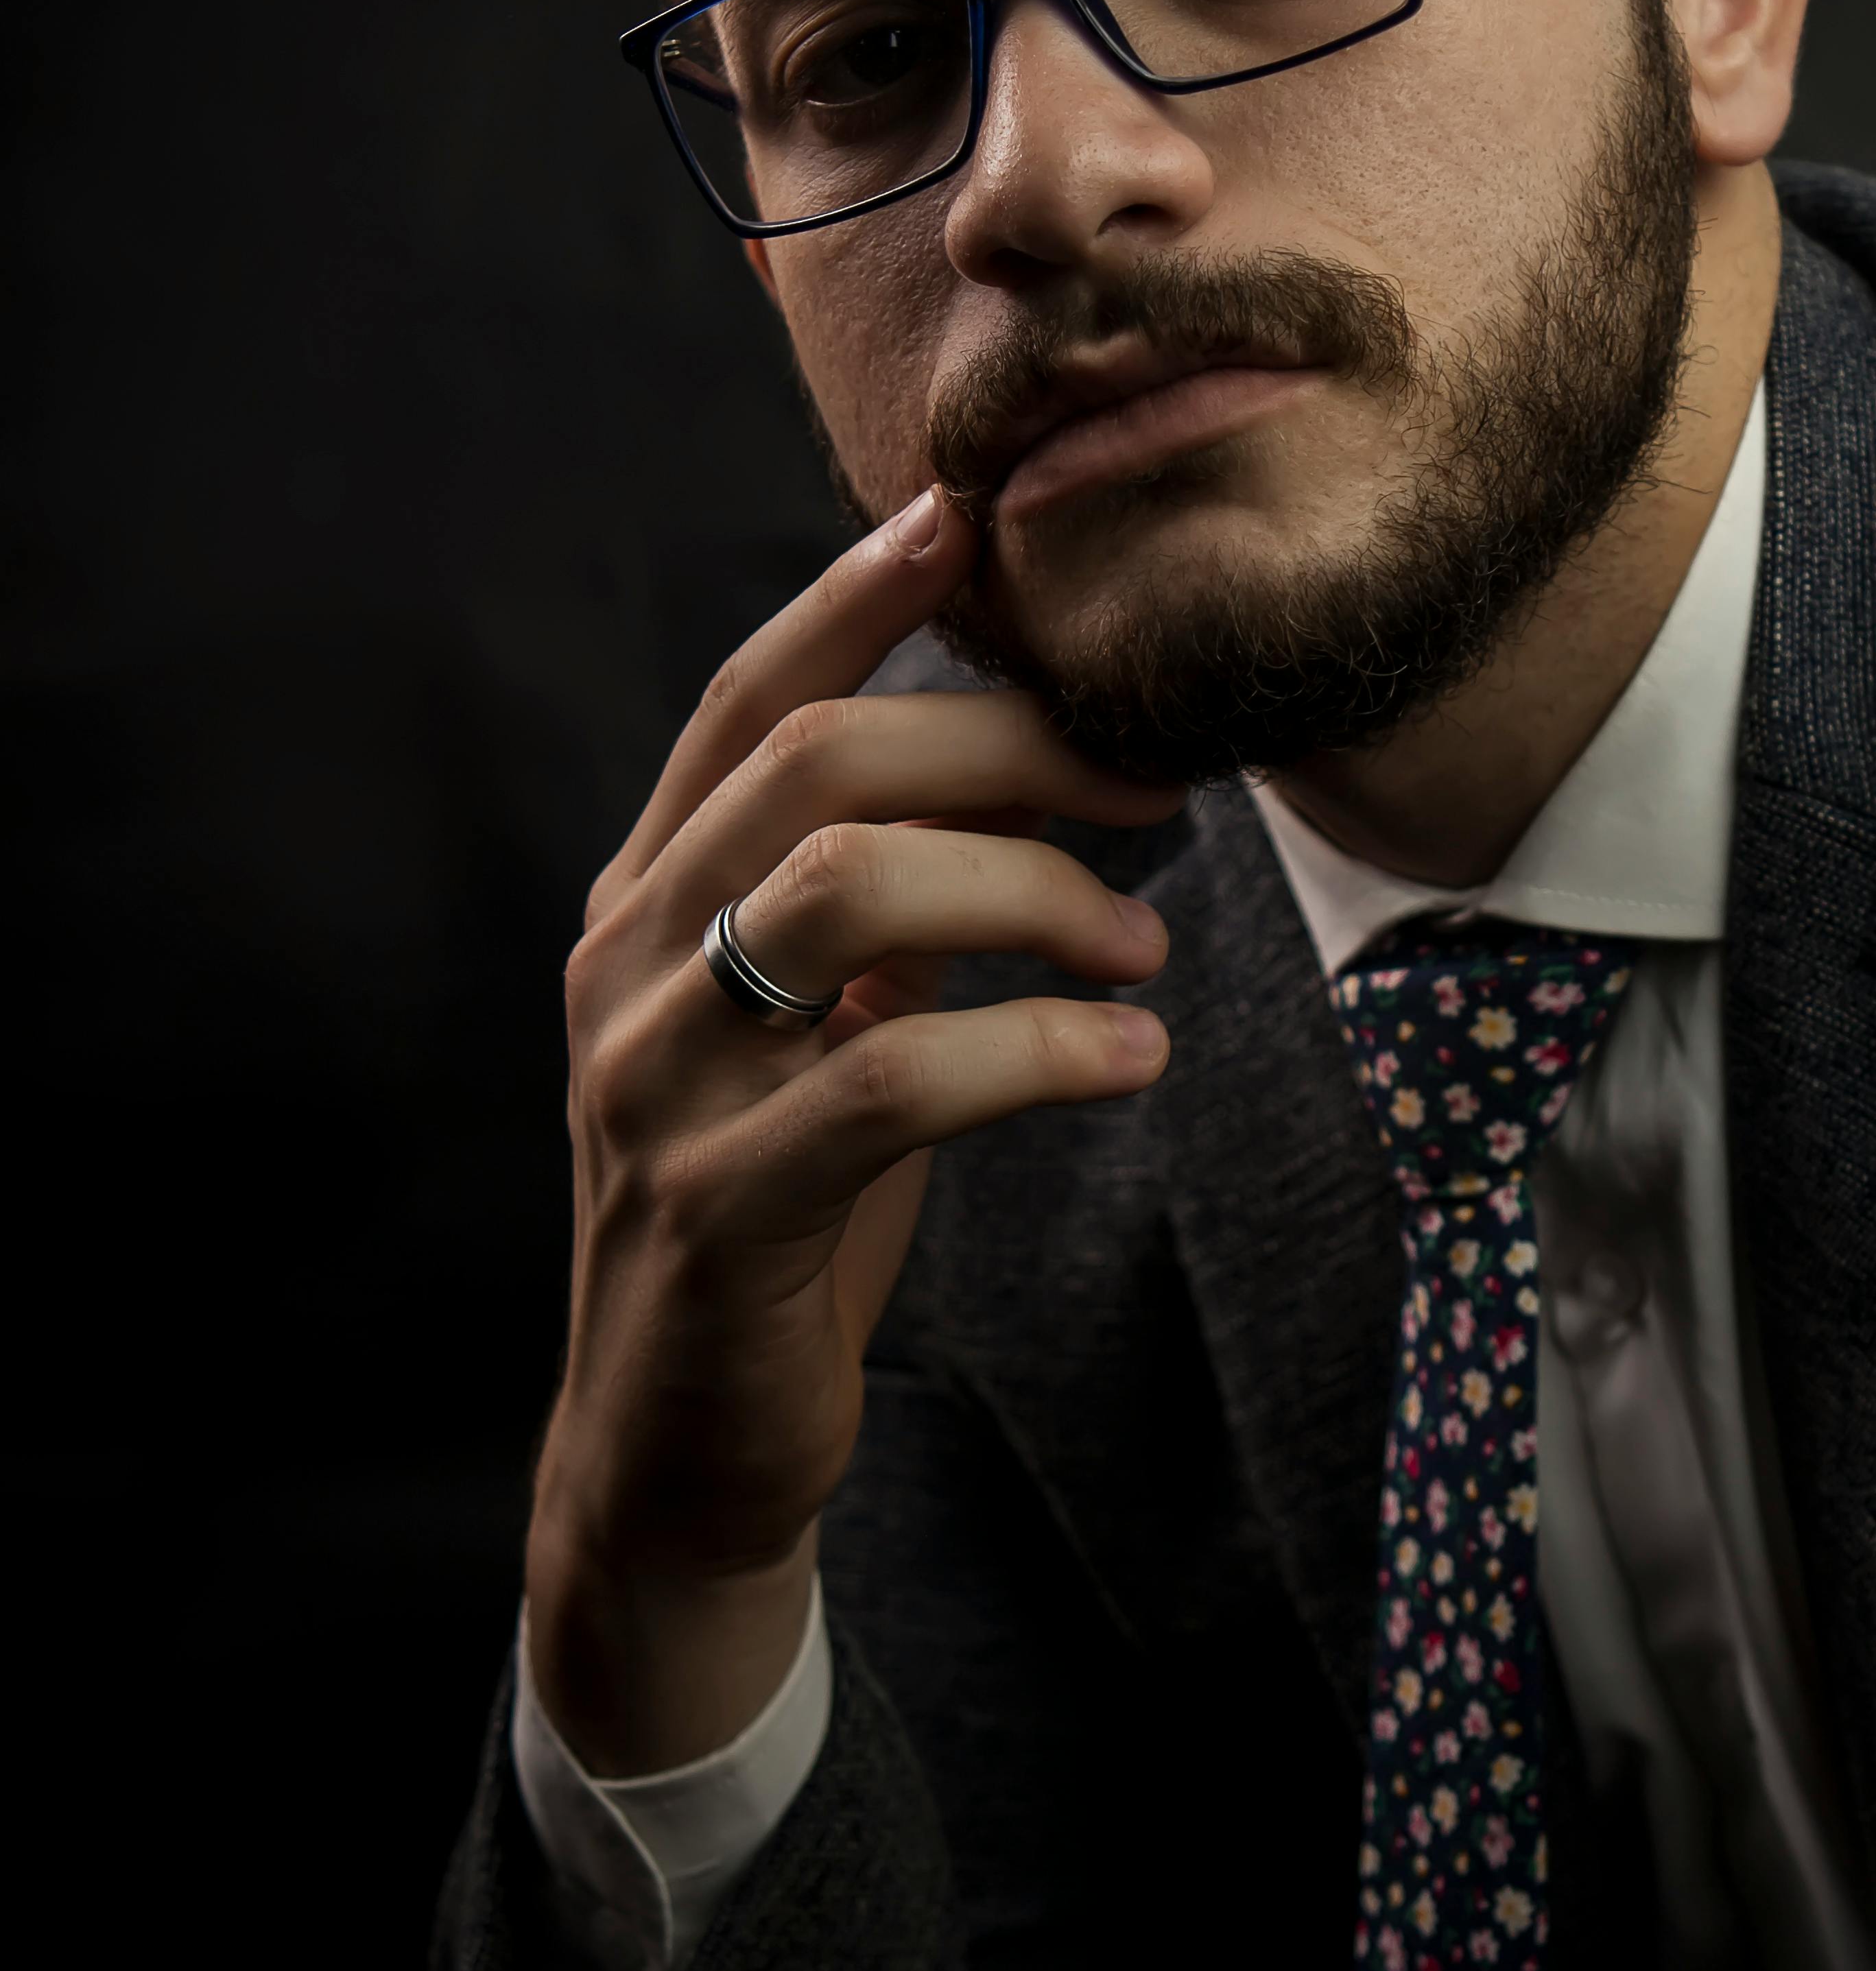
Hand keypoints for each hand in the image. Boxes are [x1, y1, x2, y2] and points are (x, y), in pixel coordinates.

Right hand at [526, 486, 1178, 1775]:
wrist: (671, 1455)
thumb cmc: (777, 1215)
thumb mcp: (820, 1031)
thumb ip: (883, 907)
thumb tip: (1044, 767)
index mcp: (650, 903)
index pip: (745, 705)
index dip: (855, 599)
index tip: (968, 514)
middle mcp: (630, 966)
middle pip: (818, 769)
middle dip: (1006, 746)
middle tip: (1150, 782)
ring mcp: (657, 1086)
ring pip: (847, 893)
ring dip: (1030, 891)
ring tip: (1143, 937)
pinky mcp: (718, 1208)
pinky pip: (892, 1077)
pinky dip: (1038, 1045)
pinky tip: (1130, 1051)